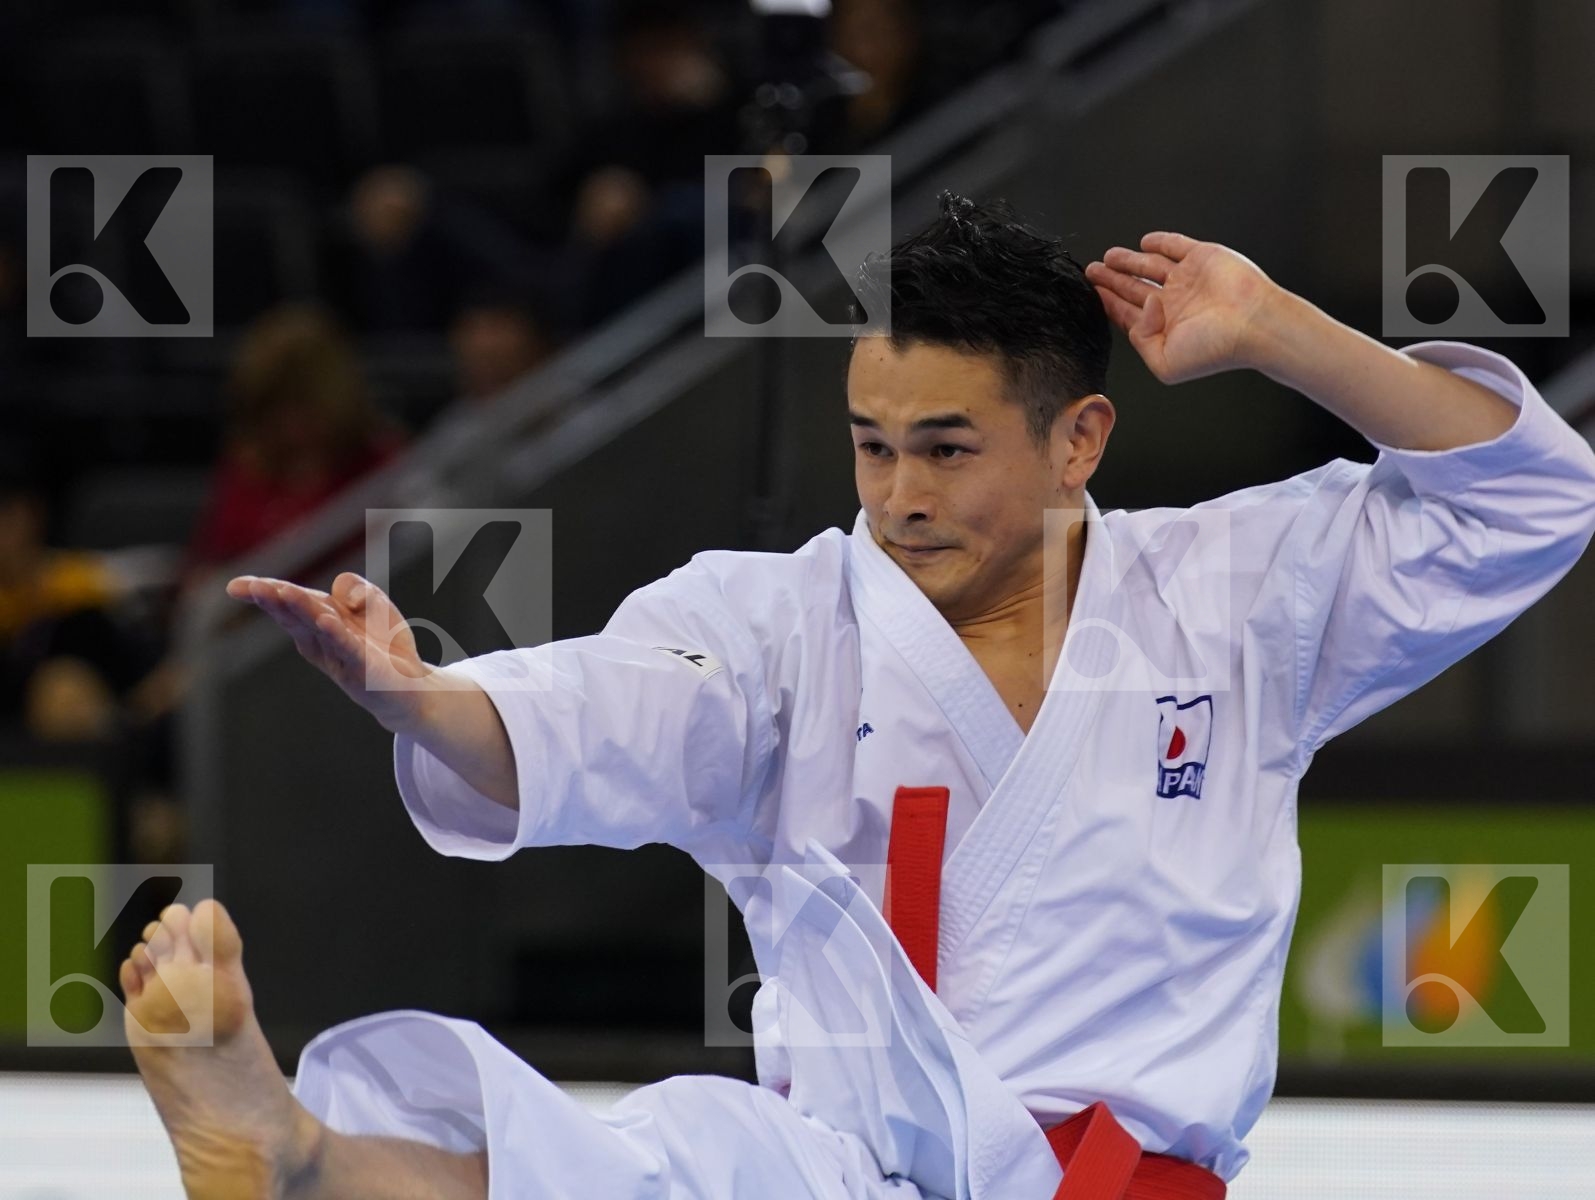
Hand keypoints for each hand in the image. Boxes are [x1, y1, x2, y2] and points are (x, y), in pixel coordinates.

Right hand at [226, 572, 433, 735]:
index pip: (290, 603)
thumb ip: (355, 588)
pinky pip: (349, 647)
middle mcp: (324, 640)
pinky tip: (325, 621)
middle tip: (252, 587)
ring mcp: (342, 654)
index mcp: (319, 622)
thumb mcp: (373, 605)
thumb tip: (340, 588)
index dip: (265, 593)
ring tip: (281, 592)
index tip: (235, 586)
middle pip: (297, 614)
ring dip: (300, 609)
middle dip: (275, 599)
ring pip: (318, 627)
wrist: (410, 688)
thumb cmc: (384, 645)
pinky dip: (337, 634)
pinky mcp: (365, 666)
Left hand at [1084, 233, 1278, 383]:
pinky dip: (1159, 242)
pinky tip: (1143, 242)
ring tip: (1107, 258)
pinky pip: (1175, 246)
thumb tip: (1140, 311)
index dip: (1110, 303)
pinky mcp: (1202, 257)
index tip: (1093, 294)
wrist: (1253, 324)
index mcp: (1166, 327)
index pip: (1130, 313)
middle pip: (1134, 288)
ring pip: (1149, 266)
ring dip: (1128, 261)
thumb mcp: (1165, 362)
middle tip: (1092, 272)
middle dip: (1112, 281)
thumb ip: (1142, 342)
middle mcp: (1175, 303)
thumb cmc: (1215, 347)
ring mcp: (1188, 279)